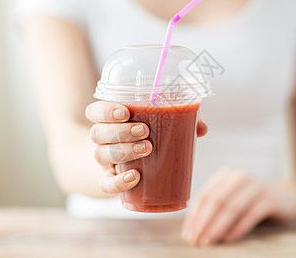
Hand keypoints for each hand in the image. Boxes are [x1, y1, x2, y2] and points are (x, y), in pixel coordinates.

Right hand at [85, 101, 207, 194]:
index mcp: (109, 120)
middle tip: (144, 131)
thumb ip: (180, 118)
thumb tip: (201, 128)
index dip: (105, 111)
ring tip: (147, 149)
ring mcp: (105, 161)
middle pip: (98, 133)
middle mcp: (102, 139)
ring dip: (123, 151)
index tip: (125, 112)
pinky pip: (105, 184)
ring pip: (101, 155)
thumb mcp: (163, 123)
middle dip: (120, 131)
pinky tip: (135, 177)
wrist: (132, 165)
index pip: (94, 111)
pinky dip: (118, 182)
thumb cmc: (149, 136)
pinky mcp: (110, 180)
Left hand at [182, 168, 291, 245]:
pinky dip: (238, 227)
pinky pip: (251, 214)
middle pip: (216, 200)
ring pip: (232, 207)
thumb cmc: (251, 202)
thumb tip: (192, 231)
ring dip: (218, 226)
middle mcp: (239, 176)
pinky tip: (229, 239)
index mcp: (225, 175)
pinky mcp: (270, 198)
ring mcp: (256, 186)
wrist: (286, 198)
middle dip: (203, 222)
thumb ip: (214, 208)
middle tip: (196, 241)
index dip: (194, 216)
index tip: (188, 235)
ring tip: (209, 242)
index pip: (204, 195)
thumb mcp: (232, 199)